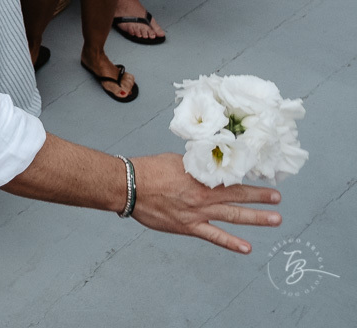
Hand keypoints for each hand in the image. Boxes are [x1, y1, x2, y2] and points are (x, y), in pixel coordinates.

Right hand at [130, 154, 280, 253]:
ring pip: (232, 215)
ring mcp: (198, 212)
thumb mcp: (175, 160)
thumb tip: (207, 165)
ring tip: (275, 219)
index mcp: (201, 176)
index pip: (231, 178)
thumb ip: (194, 166)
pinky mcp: (188, 226)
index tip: (261, 179)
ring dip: (256, 218)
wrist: (129, 186)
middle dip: (259, 197)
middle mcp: (204, 194)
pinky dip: (231, 243)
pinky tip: (247, 248)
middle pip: (237, 196)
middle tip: (277, 199)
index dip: (248, 179)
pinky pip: (214, 236)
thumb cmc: (148, 170)